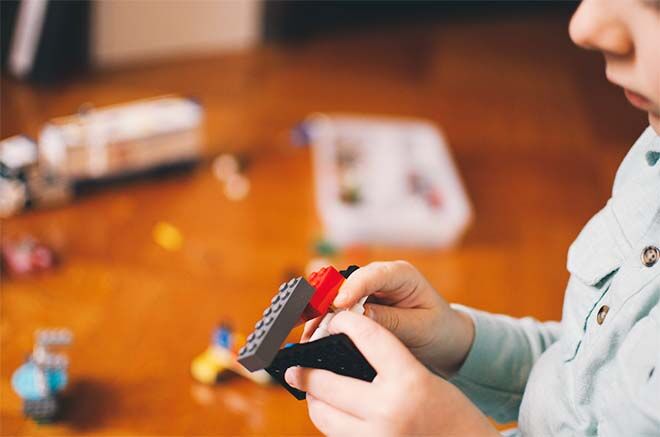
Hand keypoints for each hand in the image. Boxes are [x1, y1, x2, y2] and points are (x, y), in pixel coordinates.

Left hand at [287, 311, 496, 435]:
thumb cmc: (452, 413)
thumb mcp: (425, 378)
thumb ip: (389, 364)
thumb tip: (344, 352)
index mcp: (409, 382)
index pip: (368, 338)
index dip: (346, 323)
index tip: (334, 320)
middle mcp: (388, 411)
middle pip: (327, 382)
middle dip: (306, 371)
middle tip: (295, 366)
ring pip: (323, 416)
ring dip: (313, 399)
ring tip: (312, 389)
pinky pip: (336, 436)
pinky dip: (330, 421)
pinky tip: (332, 410)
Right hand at [302, 261, 473, 376]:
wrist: (443, 337)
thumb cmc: (437, 328)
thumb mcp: (420, 327)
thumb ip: (391, 321)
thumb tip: (360, 317)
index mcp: (401, 275)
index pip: (373, 275)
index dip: (352, 288)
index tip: (338, 305)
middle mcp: (380, 277)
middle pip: (346, 283)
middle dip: (326, 302)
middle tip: (312, 324)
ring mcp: (367, 290)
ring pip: (335, 296)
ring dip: (320, 315)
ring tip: (309, 336)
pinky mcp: (358, 304)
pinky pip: (336, 310)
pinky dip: (324, 323)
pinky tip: (314, 337)